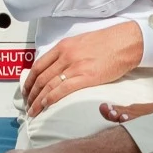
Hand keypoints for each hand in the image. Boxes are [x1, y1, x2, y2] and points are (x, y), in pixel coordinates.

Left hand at [20, 20, 144, 115]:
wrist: (125, 42)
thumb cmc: (107, 42)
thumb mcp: (81, 42)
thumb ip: (67, 52)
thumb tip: (58, 66)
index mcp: (63, 46)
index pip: (39, 65)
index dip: (29, 80)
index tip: (26, 90)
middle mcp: (65, 55)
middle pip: (41, 77)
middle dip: (31, 93)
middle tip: (27, 104)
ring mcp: (75, 66)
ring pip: (48, 85)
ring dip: (38, 100)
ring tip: (33, 110)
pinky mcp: (86, 77)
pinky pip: (62, 90)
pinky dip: (50, 98)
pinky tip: (45, 105)